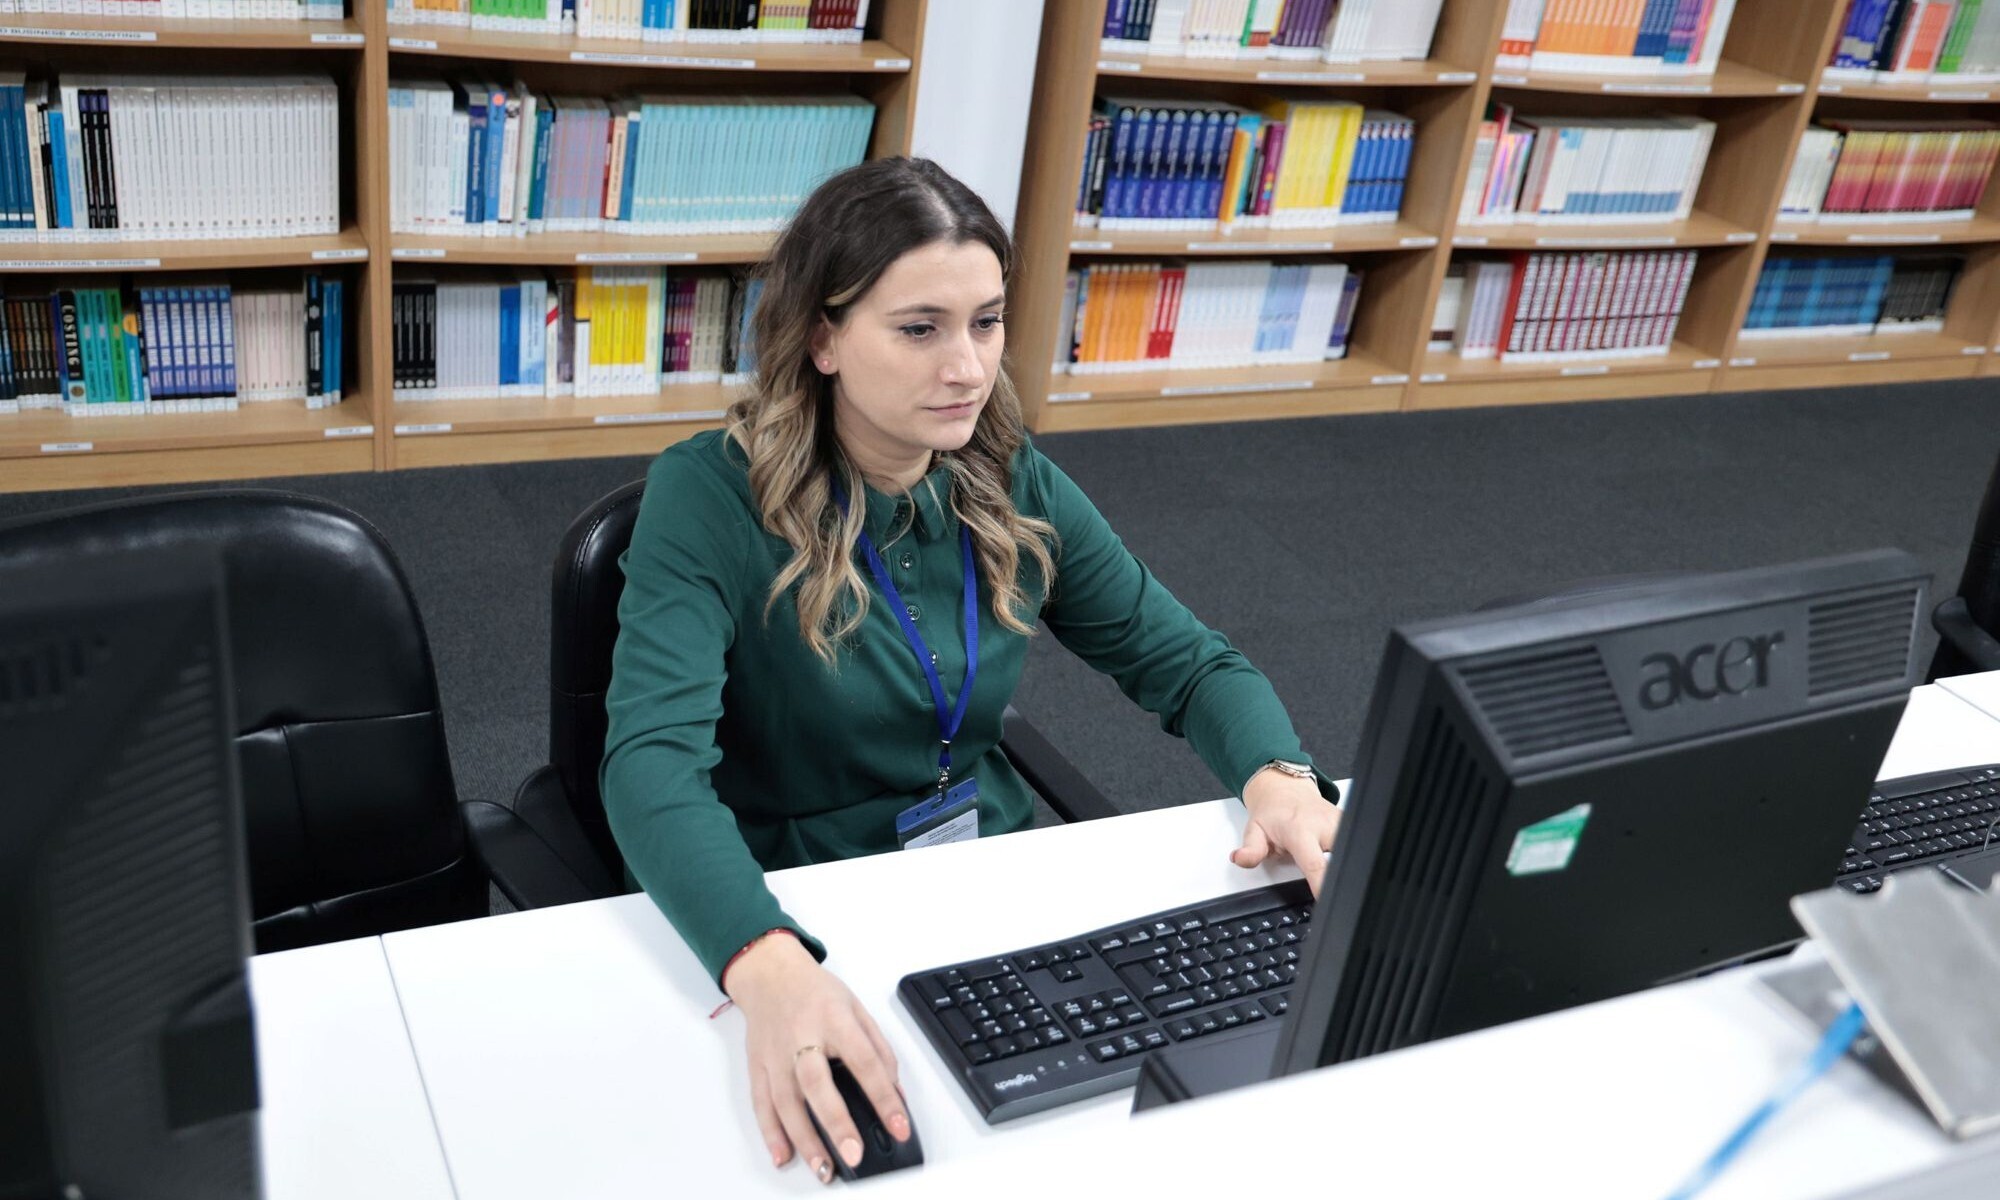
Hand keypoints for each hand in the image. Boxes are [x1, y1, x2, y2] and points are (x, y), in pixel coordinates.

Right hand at [723, 931, 910, 1183]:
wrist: (770, 974)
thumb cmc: (816, 992)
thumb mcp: (857, 1008)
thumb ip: (879, 1050)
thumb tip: (896, 1093)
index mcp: (834, 1018)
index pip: (864, 1061)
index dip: (883, 1096)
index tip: (898, 1126)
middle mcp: (802, 1037)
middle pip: (817, 1083)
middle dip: (836, 1122)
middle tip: (854, 1154)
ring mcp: (775, 1054)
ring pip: (786, 1102)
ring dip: (804, 1139)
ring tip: (824, 1168)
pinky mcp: (758, 1066)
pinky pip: (762, 1104)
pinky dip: (771, 1133)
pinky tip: (783, 1155)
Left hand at [1233, 767, 1340, 895]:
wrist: (1286, 791)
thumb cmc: (1272, 814)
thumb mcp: (1255, 832)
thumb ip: (1251, 850)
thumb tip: (1240, 859)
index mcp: (1301, 830)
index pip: (1315, 864)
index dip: (1322, 884)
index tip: (1326, 899)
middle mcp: (1325, 825)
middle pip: (1343, 858)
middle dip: (1342, 877)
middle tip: (1335, 892)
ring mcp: (1341, 822)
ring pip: (1352, 851)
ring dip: (1346, 865)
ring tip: (1334, 873)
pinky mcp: (1350, 822)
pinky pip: (1354, 845)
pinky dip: (1349, 856)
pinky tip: (1341, 860)